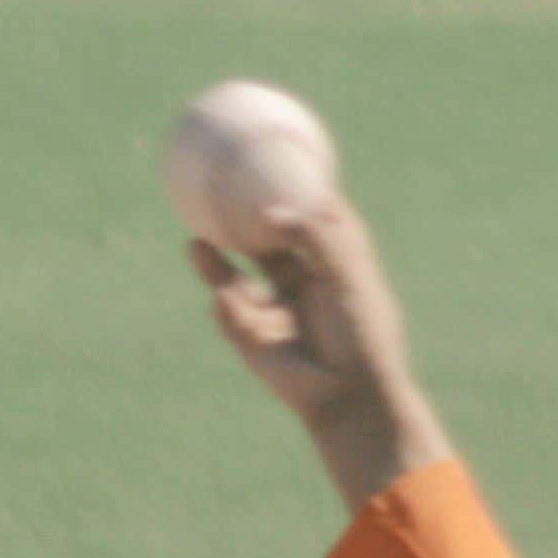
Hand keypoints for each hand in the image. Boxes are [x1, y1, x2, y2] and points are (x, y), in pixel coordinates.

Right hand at [190, 199, 449, 515]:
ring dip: (216, 263)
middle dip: (246, 220)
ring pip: (239, 279)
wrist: (350, 394)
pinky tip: (223, 297)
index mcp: (335, 266)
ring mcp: (277, 312)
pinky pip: (231, 315)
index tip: (283, 163)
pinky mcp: (255, 339)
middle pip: (270, 244)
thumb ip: (315, 234)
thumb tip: (271, 209)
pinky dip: (226, 305)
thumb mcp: (347, 273)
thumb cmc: (362, 333)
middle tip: (222, 193)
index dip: (302, 194)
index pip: (318, 221)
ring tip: (196, 241)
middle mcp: (305, 285)